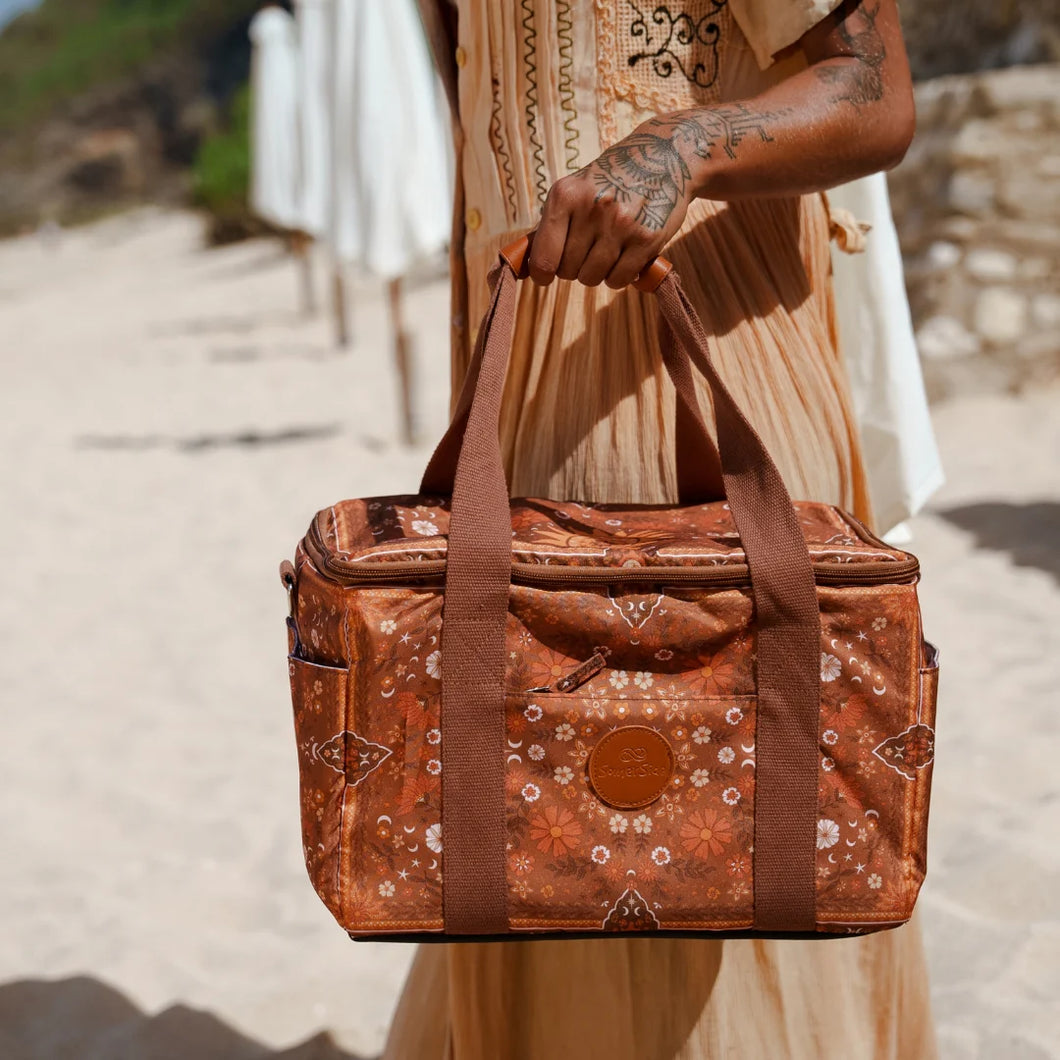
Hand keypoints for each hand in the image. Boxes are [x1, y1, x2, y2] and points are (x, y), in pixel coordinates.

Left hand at [527, 122, 696, 288]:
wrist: (662, 157)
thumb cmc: (608, 181)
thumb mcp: (573, 190)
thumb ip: (549, 224)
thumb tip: (522, 264)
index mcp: (566, 195)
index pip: (544, 256)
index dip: (541, 273)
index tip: (544, 277)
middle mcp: (592, 208)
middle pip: (568, 271)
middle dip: (574, 268)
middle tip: (586, 252)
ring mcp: (621, 224)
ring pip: (592, 278)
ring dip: (596, 273)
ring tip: (606, 252)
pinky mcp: (647, 238)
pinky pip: (619, 279)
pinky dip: (618, 277)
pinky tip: (623, 258)